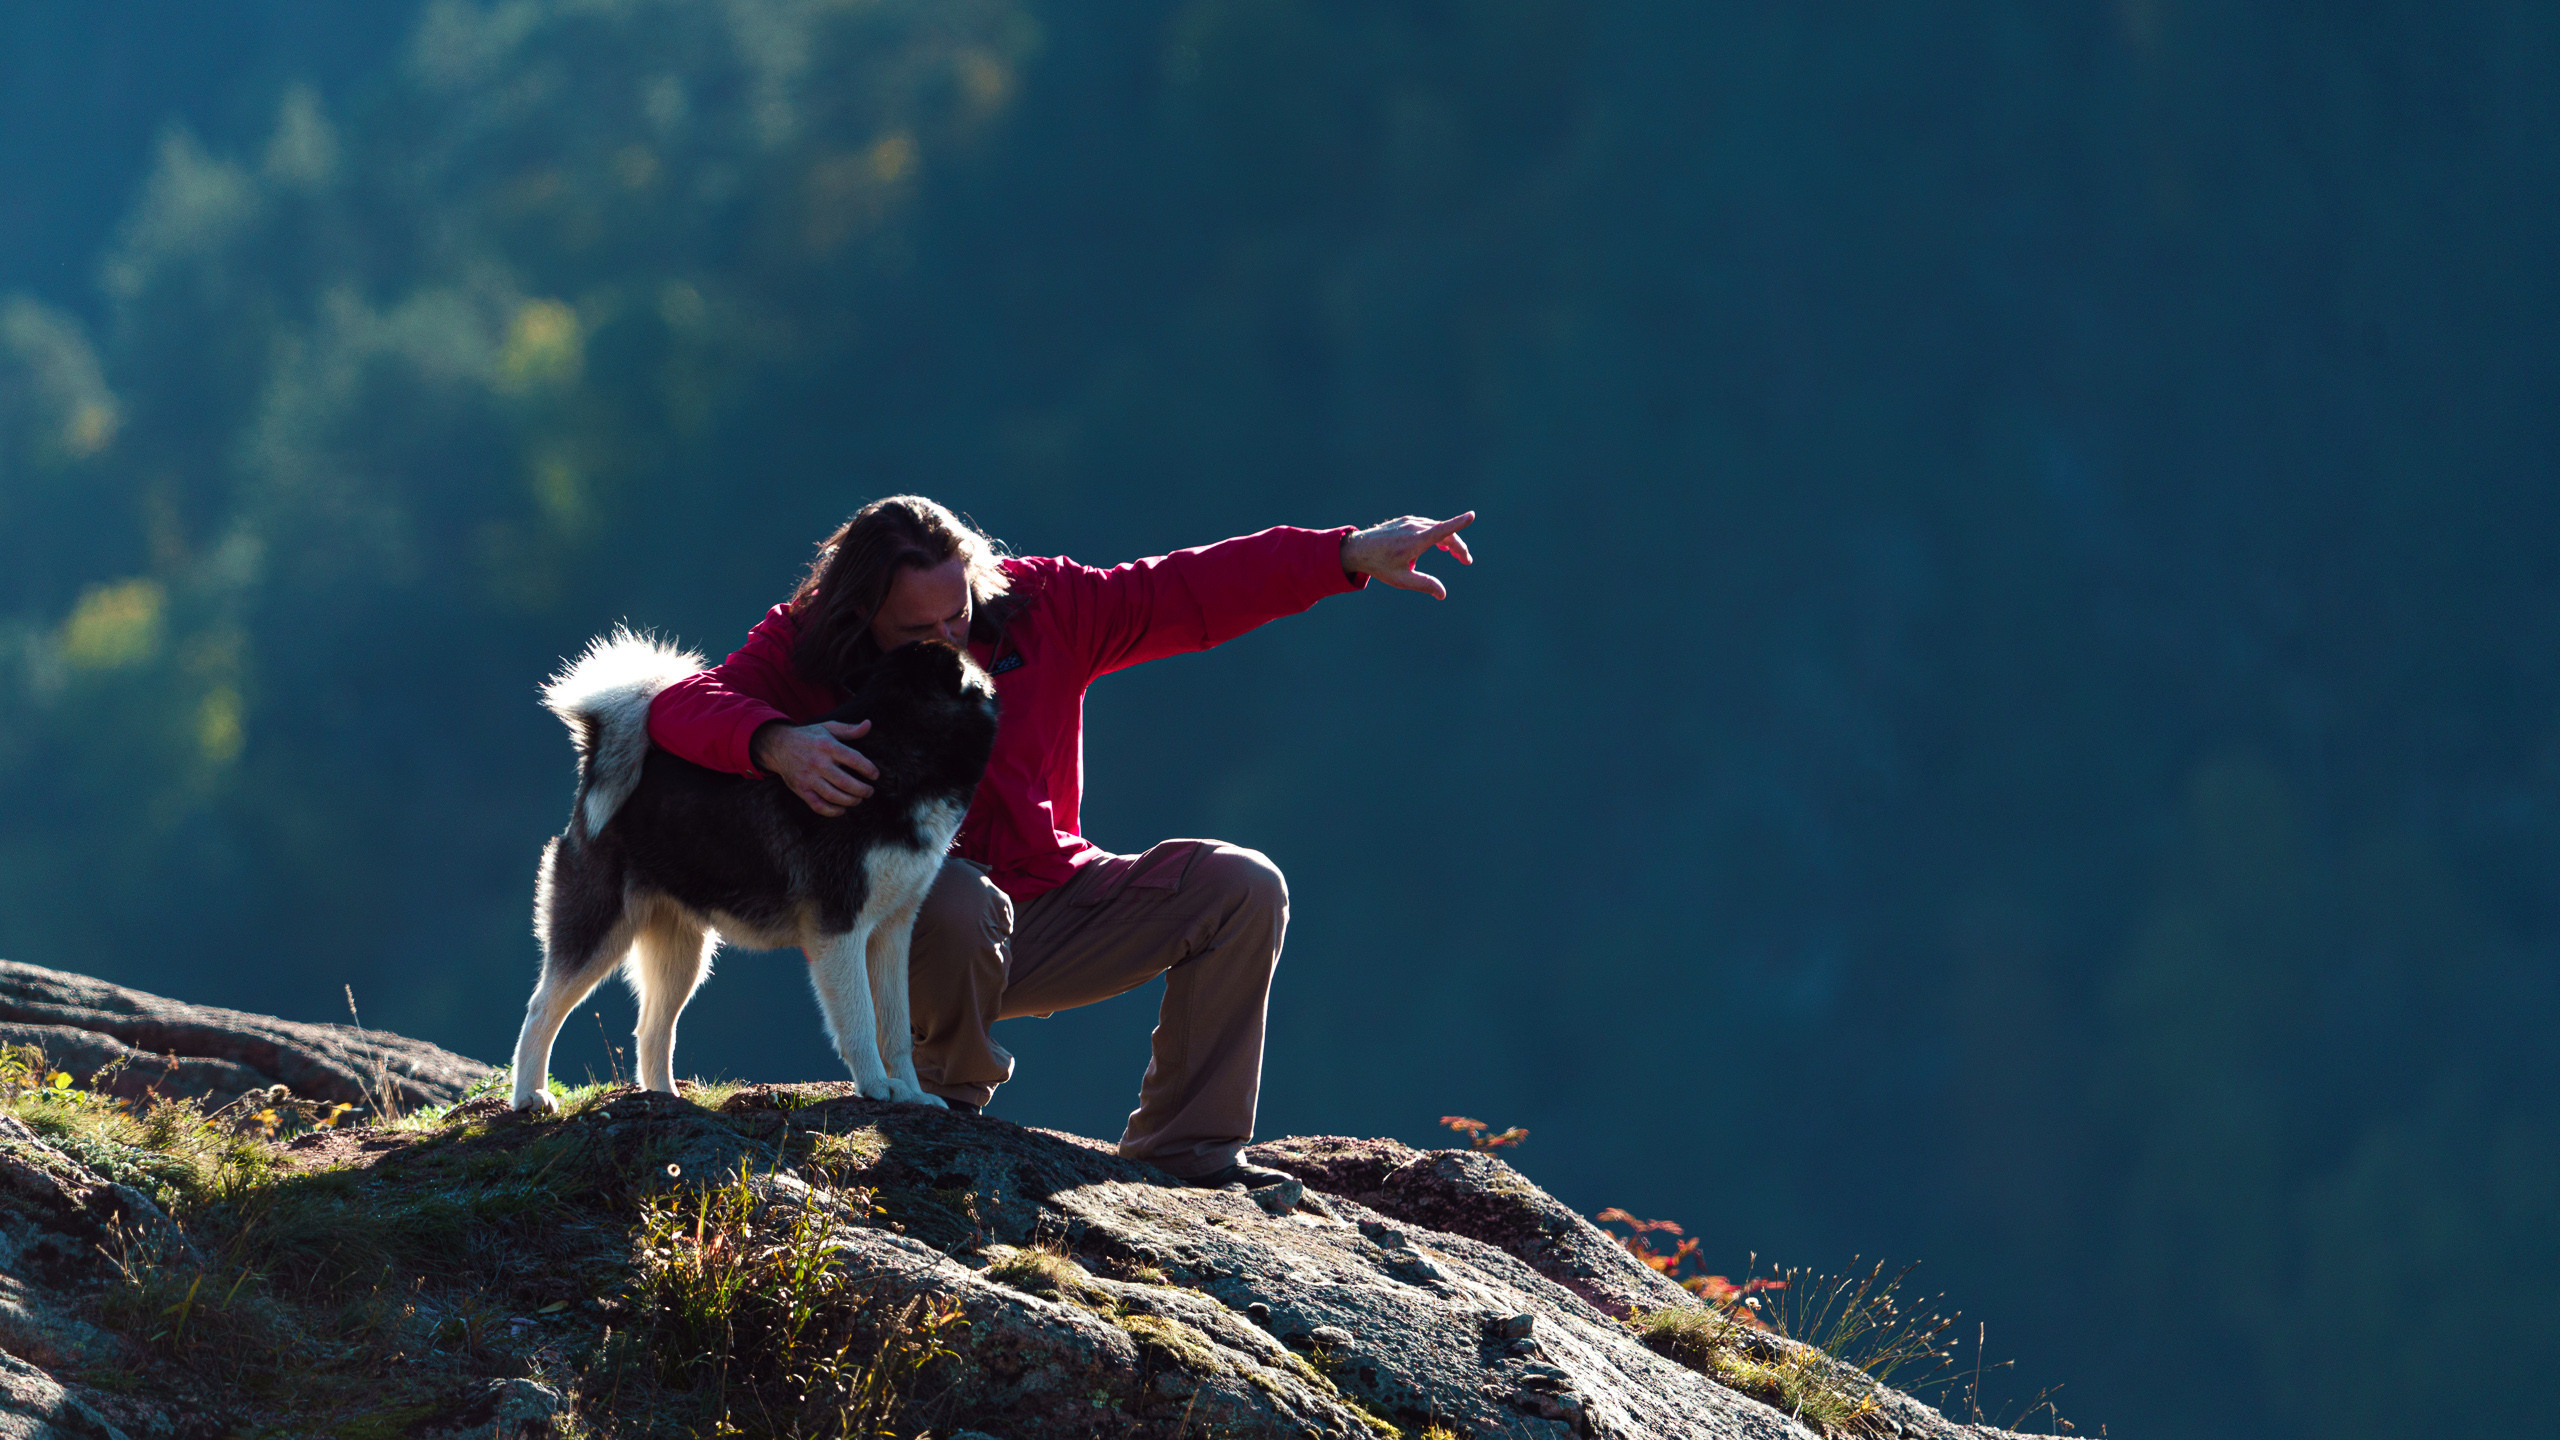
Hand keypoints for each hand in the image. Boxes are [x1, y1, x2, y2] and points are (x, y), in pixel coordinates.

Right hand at [753, 720, 878, 815]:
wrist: (778, 746)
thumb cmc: (809, 737)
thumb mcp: (828, 728)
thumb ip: (849, 729)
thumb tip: (868, 724)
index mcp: (828, 746)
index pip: (854, 759)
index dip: (868, 769)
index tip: (875, 775)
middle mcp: (818, 763)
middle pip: (845, 782)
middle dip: (862, 790)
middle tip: (870, 792)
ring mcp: (808, 778)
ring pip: (833, 796)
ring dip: (850, 801)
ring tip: (859, 800)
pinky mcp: (801, 789)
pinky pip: (818, 806)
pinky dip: (832, 811)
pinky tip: (842, 809)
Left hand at [1342, 511, 1475, 598]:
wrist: (1357, 549)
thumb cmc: (1379, 566)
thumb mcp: (1401, 580)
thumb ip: (1424, 585)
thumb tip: (1442, 594)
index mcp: (1416, 541)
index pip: (1442, 530)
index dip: (1459, 523)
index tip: (1472, 516)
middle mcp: (1414, 527)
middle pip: (1444, 532)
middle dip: (1458, 546)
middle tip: (1466, 560)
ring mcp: (1409, 522)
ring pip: (1436, 528)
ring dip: (1447, 540)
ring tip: (1454, 554)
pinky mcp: (1404, 521)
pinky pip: (1426, 525)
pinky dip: (1435, 534)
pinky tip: (1435, 544)